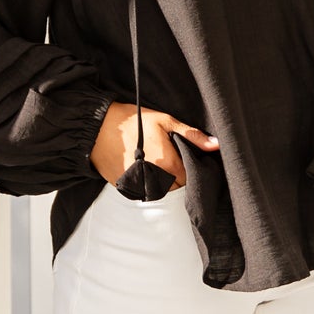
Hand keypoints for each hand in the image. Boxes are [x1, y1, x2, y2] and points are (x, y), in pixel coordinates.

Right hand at [90, 101, 218, 189]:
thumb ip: (192, 135)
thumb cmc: (133, 121)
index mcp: (169, 164)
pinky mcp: (126, 189)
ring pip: (160, 192)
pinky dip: (145, 184)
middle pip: (176, 187)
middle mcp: (156, 180)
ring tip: (154, 162)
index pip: (190, 178)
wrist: (97, 129)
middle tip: (168, 158)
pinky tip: (141, 168)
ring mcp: (140, 187)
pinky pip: (143, 192)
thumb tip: (215, 145)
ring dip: (161, 182)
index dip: (189, 169)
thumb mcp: (165, 121)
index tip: (182, 157)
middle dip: (176, 176)